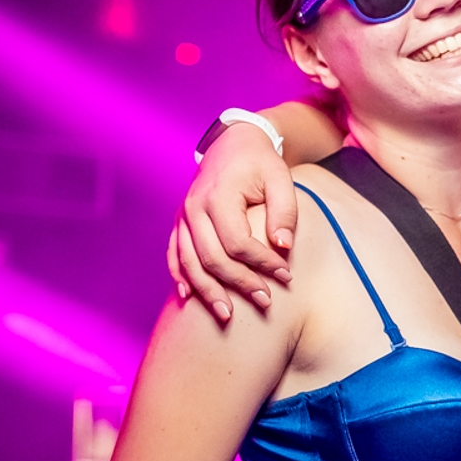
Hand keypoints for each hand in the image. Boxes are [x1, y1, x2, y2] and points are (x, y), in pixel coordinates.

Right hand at [166, 119, 297, 322]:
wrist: (233, 145)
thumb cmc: (261, 164)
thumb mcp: (281, 179)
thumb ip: (285, 212)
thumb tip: (284, 246)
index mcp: (218, 195)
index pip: (237, 241)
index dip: (261, 263)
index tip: (286, 275)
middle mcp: (194, 207)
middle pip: (211, 257)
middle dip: (238, 283)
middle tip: (265, 301)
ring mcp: (183, 216)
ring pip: (189, 262)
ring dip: (208, 290)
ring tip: (227, 315)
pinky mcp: (180, 223)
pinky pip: (174, 254)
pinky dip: (180, 276)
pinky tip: (189, 298)